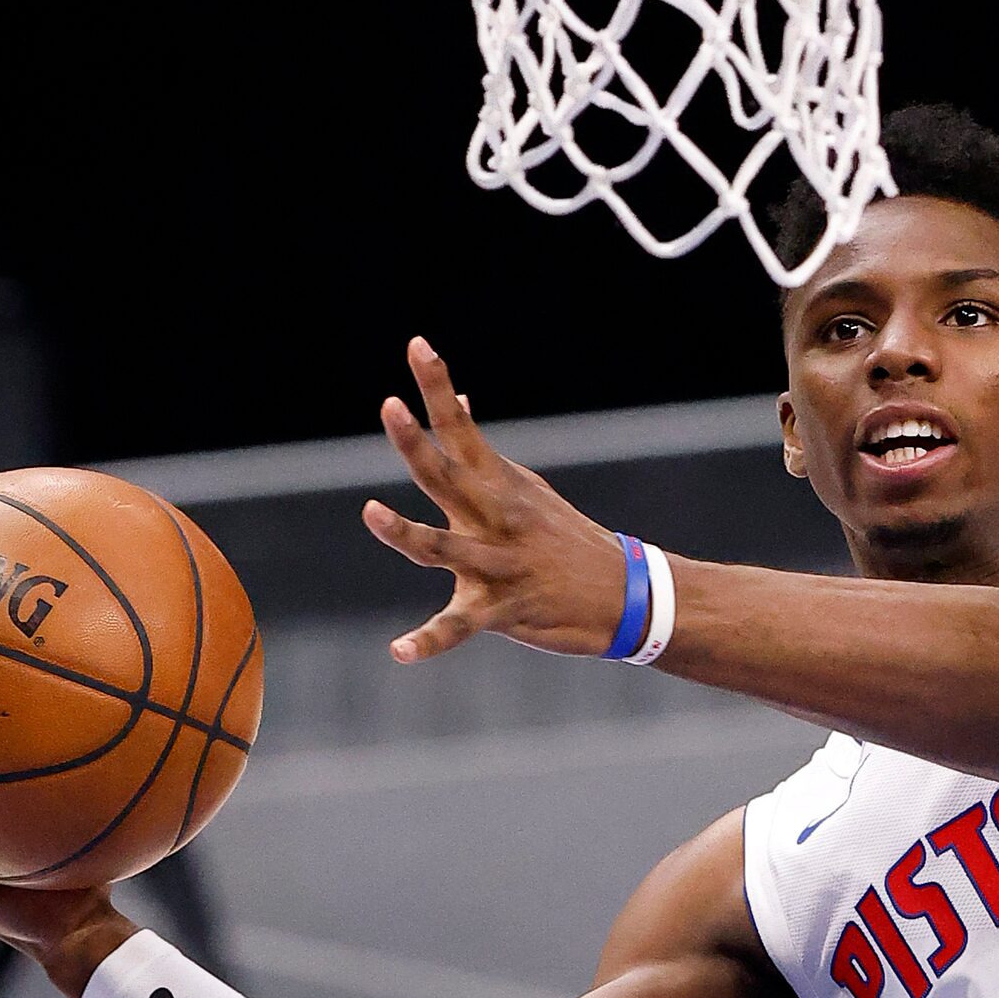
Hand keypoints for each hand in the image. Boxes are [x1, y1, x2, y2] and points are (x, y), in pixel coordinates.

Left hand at [365, 338, 633, 662]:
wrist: (626, 596)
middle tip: (390, 407)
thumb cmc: (566, 539)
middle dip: (417, 443)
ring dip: (408, 532)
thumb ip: (482, 455)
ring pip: (445, 548)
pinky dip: (428, 642)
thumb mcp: (527, 489)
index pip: (461, 428)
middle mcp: (495, 520)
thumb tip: (460, 402)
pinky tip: (399, 652)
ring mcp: (499, 565)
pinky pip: (459, 627)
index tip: (417, 344)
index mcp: (499, 487)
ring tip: (372, 513)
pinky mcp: (503, 610)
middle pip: (446, 476)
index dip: (437, 387)